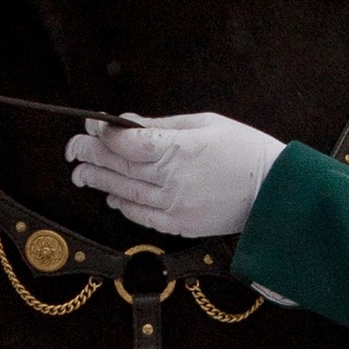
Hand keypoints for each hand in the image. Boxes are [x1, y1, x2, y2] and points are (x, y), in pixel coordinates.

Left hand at [65, 111, 285, 238]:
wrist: (274, 192)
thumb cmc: (244, 150)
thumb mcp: (206, 124)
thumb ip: (162, 126)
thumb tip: (127, 122)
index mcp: (179, 149)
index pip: (128, 142)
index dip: (104, 133)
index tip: (91, 125)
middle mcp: (171, 180)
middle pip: (119, 166)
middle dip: (91, 155)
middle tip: (74, 149)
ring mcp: (173, 206)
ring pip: (124, 192)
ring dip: (98, 181)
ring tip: (81, 172)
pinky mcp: (179, 225)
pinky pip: (141, 216)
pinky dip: (123, 205)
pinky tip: (111, 196)